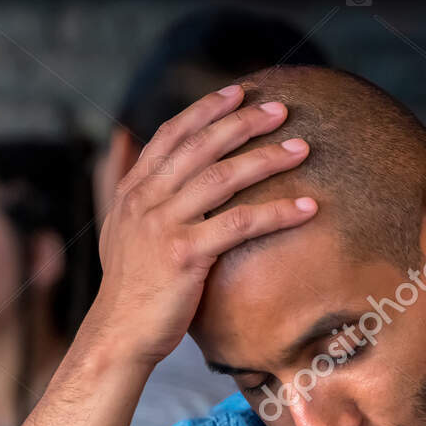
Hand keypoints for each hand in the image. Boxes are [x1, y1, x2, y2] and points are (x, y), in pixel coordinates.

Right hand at [88, 83, 318, 367]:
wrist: (119, 334)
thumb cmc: (130, 288)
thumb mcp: (119, 230)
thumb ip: (128, 188)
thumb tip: (128, 147)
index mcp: (133, 191)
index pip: (171, 135)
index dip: (205, 109)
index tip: (238, 91)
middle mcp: (145, 200)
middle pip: (201, 147)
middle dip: (243, 123)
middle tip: (281, 109)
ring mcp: (163, 225)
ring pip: (222, 178)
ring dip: (266, 159)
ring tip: (301, 148)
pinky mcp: (184, 255)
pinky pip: (239, 224)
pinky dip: (276, 212)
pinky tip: (306, 207)